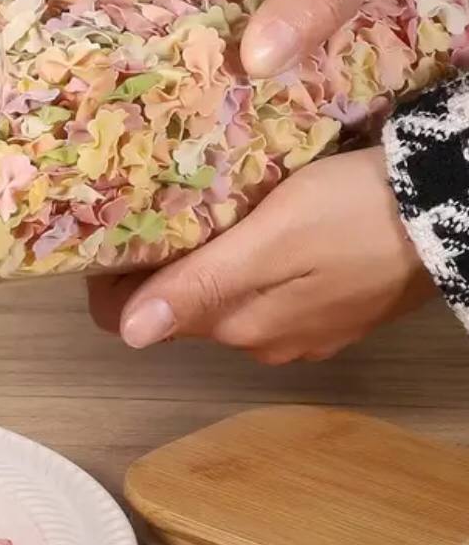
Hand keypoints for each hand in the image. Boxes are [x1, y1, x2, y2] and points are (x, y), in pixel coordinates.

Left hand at [86, 148, 435, 363]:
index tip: (109, 231)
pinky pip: (261, 290)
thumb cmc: (356, 213)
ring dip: (199, 261)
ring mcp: (297, 330)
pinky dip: (242, 262)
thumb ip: (201, 284)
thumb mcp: (270, 240)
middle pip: (175, 308)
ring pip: (218, 298)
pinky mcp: (328, 310)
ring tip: (195, 205)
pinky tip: (250, 223)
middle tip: (148, 204)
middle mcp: (258, 339)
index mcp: (234, 324)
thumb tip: (129, 335)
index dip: (112, 281)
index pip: (134, 322)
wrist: (455, 210)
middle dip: (154, 265)